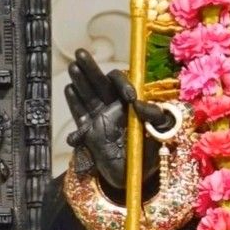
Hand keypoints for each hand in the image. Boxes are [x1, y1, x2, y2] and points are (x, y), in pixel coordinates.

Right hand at [64, 48, 177, 196]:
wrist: (132, 177)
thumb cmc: (149, 154)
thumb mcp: (160, 135)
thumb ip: (156, 117)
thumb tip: (140, 104)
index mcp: (130, 104)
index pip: (122, 84)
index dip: (123, 85)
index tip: (131, 99)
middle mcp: (113, 107)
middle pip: (100, 82)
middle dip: (91, 68)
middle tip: (81, 52)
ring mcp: (100, 118)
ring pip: (88, 94)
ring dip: (80, 80)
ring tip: (74, 66)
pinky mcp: (90, 132)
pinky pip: (81, 115)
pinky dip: (75, 103)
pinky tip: (70, 89)